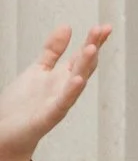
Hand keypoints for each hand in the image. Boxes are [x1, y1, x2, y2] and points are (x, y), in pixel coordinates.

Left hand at [0, 25, 110, 160]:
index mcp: (62, 76)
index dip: (93, 41)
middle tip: (102, 30)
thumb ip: (53, 50)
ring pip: (76, 81)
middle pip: (83, 65)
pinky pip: (63, 103)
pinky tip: (78, 79)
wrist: (6, 134)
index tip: (104, 27)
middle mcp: (65, 88)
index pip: (81, 56)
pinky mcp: (48, 116)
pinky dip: (71, 91)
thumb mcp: (37, 70)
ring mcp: (59, 102)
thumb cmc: (22, 105)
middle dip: (92, 47)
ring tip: (91, 48)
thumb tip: (67, 26)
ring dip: (85, 65)